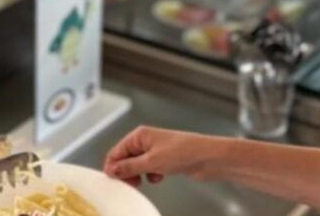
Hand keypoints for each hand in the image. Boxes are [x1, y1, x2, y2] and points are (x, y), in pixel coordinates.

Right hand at [104, 126, 231, 186]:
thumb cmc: (183, 151)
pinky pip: (149, 170)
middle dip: (126, 173)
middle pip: (125, 159)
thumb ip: (129, 167)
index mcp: (139, 136)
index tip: (113, 181)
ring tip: (143, 181)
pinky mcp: (164, 161)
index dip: (113, 167)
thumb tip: (112, 170)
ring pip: (137, 166)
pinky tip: (159, 177)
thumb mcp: (151, 162)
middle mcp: (145, 142)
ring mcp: (155, 151)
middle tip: (130, 184)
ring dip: (138, 175)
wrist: (207, 157)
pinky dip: (151, 176)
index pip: (116, 151)